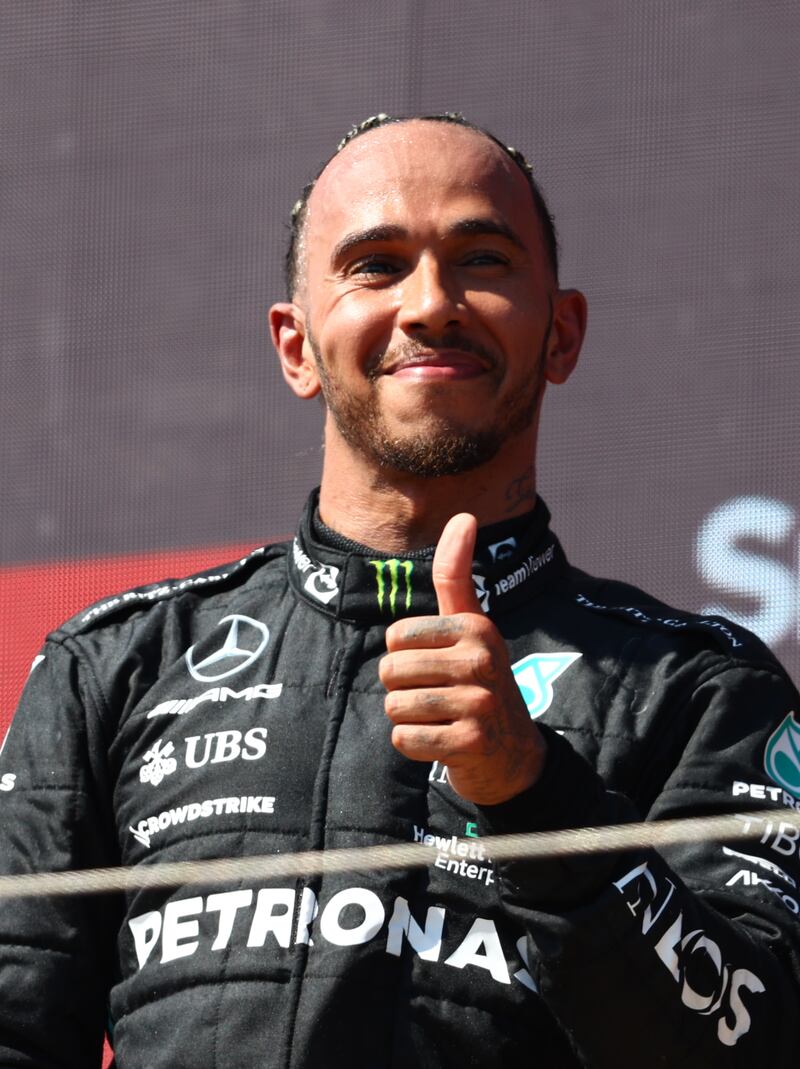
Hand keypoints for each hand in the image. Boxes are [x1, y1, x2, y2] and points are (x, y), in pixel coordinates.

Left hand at [379, 513, 546, 804]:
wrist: (514, 754)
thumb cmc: (478, 680)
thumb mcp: (471, 626)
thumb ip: (456, 575)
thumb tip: (464, 514)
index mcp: (477, 627)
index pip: (396, 637)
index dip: (404, 656)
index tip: (438, 666)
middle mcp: (482, 660)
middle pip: (392, 671)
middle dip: (402, 689)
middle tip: (438, 697)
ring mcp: (480, 703)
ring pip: (395, 706)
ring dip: (406, 718)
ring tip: (440, 718)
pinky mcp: (471, 743)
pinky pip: (404, 739)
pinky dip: (412, 745)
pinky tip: (441, 742)